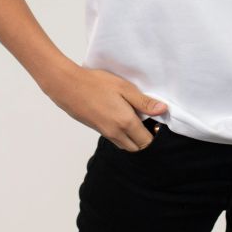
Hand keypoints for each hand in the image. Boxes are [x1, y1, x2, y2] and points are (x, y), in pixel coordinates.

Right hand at [44, 65, 167, 151]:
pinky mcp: (98, 130)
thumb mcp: (124, 88)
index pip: (146, 142)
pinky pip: (115, 140)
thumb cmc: (96, 83)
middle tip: (149, 122)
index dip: (155, 135)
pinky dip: (123, 135)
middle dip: (145, 140)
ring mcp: (105, 133)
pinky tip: (122, 118)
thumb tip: (163, 110)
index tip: (157, 123)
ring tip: (137, 119)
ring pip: (125, 145)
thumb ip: (144, 102)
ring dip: (134, 139)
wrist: (68, 86)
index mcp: (125, 123)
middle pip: (137, 148)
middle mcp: (116, 133)